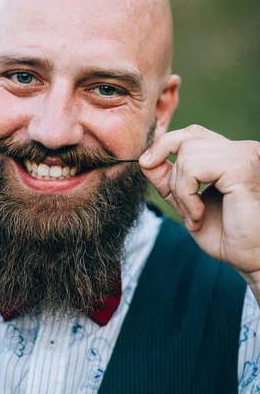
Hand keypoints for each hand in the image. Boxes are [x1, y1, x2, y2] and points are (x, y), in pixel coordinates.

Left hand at [139, 125, 259, 288]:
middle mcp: (241, 150)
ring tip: (194, 216)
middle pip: (187, 138)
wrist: (253, 259)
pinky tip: (199, 215)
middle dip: (171, 173)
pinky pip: (193, 169)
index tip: (147, 165)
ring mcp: (243, 155)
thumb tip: (146, 160)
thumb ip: (170, 182)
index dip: (165, 145)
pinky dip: (186, 195)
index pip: (192, 134)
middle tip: (179, 204)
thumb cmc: (228, 237)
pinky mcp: (241, 166)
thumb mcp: (188, 205)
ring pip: (187, 155)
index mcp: (231, 156)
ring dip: (180, 191)